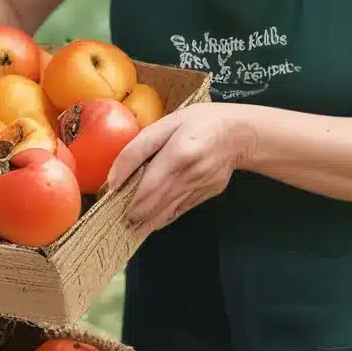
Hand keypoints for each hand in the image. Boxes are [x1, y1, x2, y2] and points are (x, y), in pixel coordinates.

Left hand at [106, 104, 256, 234]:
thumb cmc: (199, 122)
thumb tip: (117, 173)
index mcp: (179, 152)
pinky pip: (181, 209)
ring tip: (130, 228)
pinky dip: (164, 218)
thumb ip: (141, 146)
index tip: (112, 196)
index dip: (129, 191)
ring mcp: (200, 187)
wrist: (239, 134)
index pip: (148, 179)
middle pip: (157, 199)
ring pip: (168, 209)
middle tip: (118, 220)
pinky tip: (152, 223)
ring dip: (147, 220)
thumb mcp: (168, 122)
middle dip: (135, 212)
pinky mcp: (207, 194)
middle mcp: (190, 174)